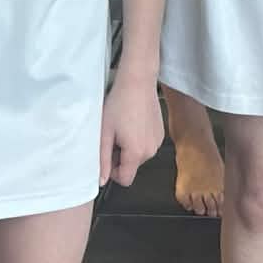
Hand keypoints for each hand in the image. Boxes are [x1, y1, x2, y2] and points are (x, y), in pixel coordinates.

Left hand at [100, 73, 164, 187]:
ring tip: (123, 127)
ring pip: (139, 156)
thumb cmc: (120, 103)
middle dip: (120, 157)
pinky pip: (146, 145)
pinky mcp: (161, 134)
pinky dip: (138, 140)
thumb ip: (103, 159)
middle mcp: (150, 151)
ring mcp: (158, 142)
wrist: (138, 82)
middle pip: (131, 167)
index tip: (107, 155)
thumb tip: (101, 180)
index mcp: (136, 153)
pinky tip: (133, 123)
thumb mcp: (105, 133)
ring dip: (129, 148)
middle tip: (113, 135)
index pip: (125, 179)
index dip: (112, 172)